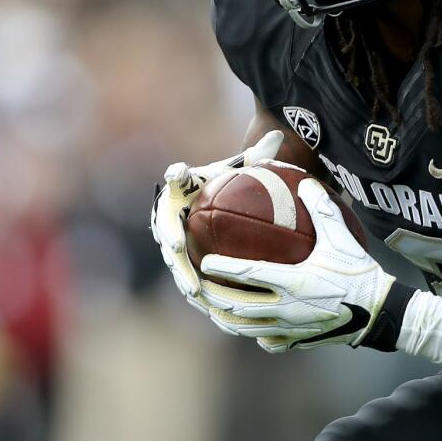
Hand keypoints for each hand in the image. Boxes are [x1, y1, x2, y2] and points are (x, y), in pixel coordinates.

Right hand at [150, 130, 284, 297]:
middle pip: (163, 224)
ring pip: (171, 258)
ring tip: (194, 289)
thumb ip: (256, 155)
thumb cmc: (223, 186)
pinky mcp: (176, 259)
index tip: (178, 174)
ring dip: (180, 273)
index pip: (174, 176)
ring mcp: (168, 238)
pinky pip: (183, 273)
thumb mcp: (238, 170)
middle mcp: (167, 212)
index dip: (174, 175)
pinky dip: (191, 287)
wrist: (208, 205)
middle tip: (178, 246)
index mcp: (180, 186)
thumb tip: (278, 136)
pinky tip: (207, 305)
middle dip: (167, 235)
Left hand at [194, 178, 395, 353]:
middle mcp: (287, 308)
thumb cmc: (359, 272)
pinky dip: (256, 335)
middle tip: (198, 287)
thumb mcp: (341, 237)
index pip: (249, 275)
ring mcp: (292, 328)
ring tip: (213, 310)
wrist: (381, 313)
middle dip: (213, 298)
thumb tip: (305, 182)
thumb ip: (321, 209)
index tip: (205, 261)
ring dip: (227, 319)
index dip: (224, 268)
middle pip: (239, 306)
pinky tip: (250, 329)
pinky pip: (270, 342)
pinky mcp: (300, 341)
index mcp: (294, 281)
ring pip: (248, 328)